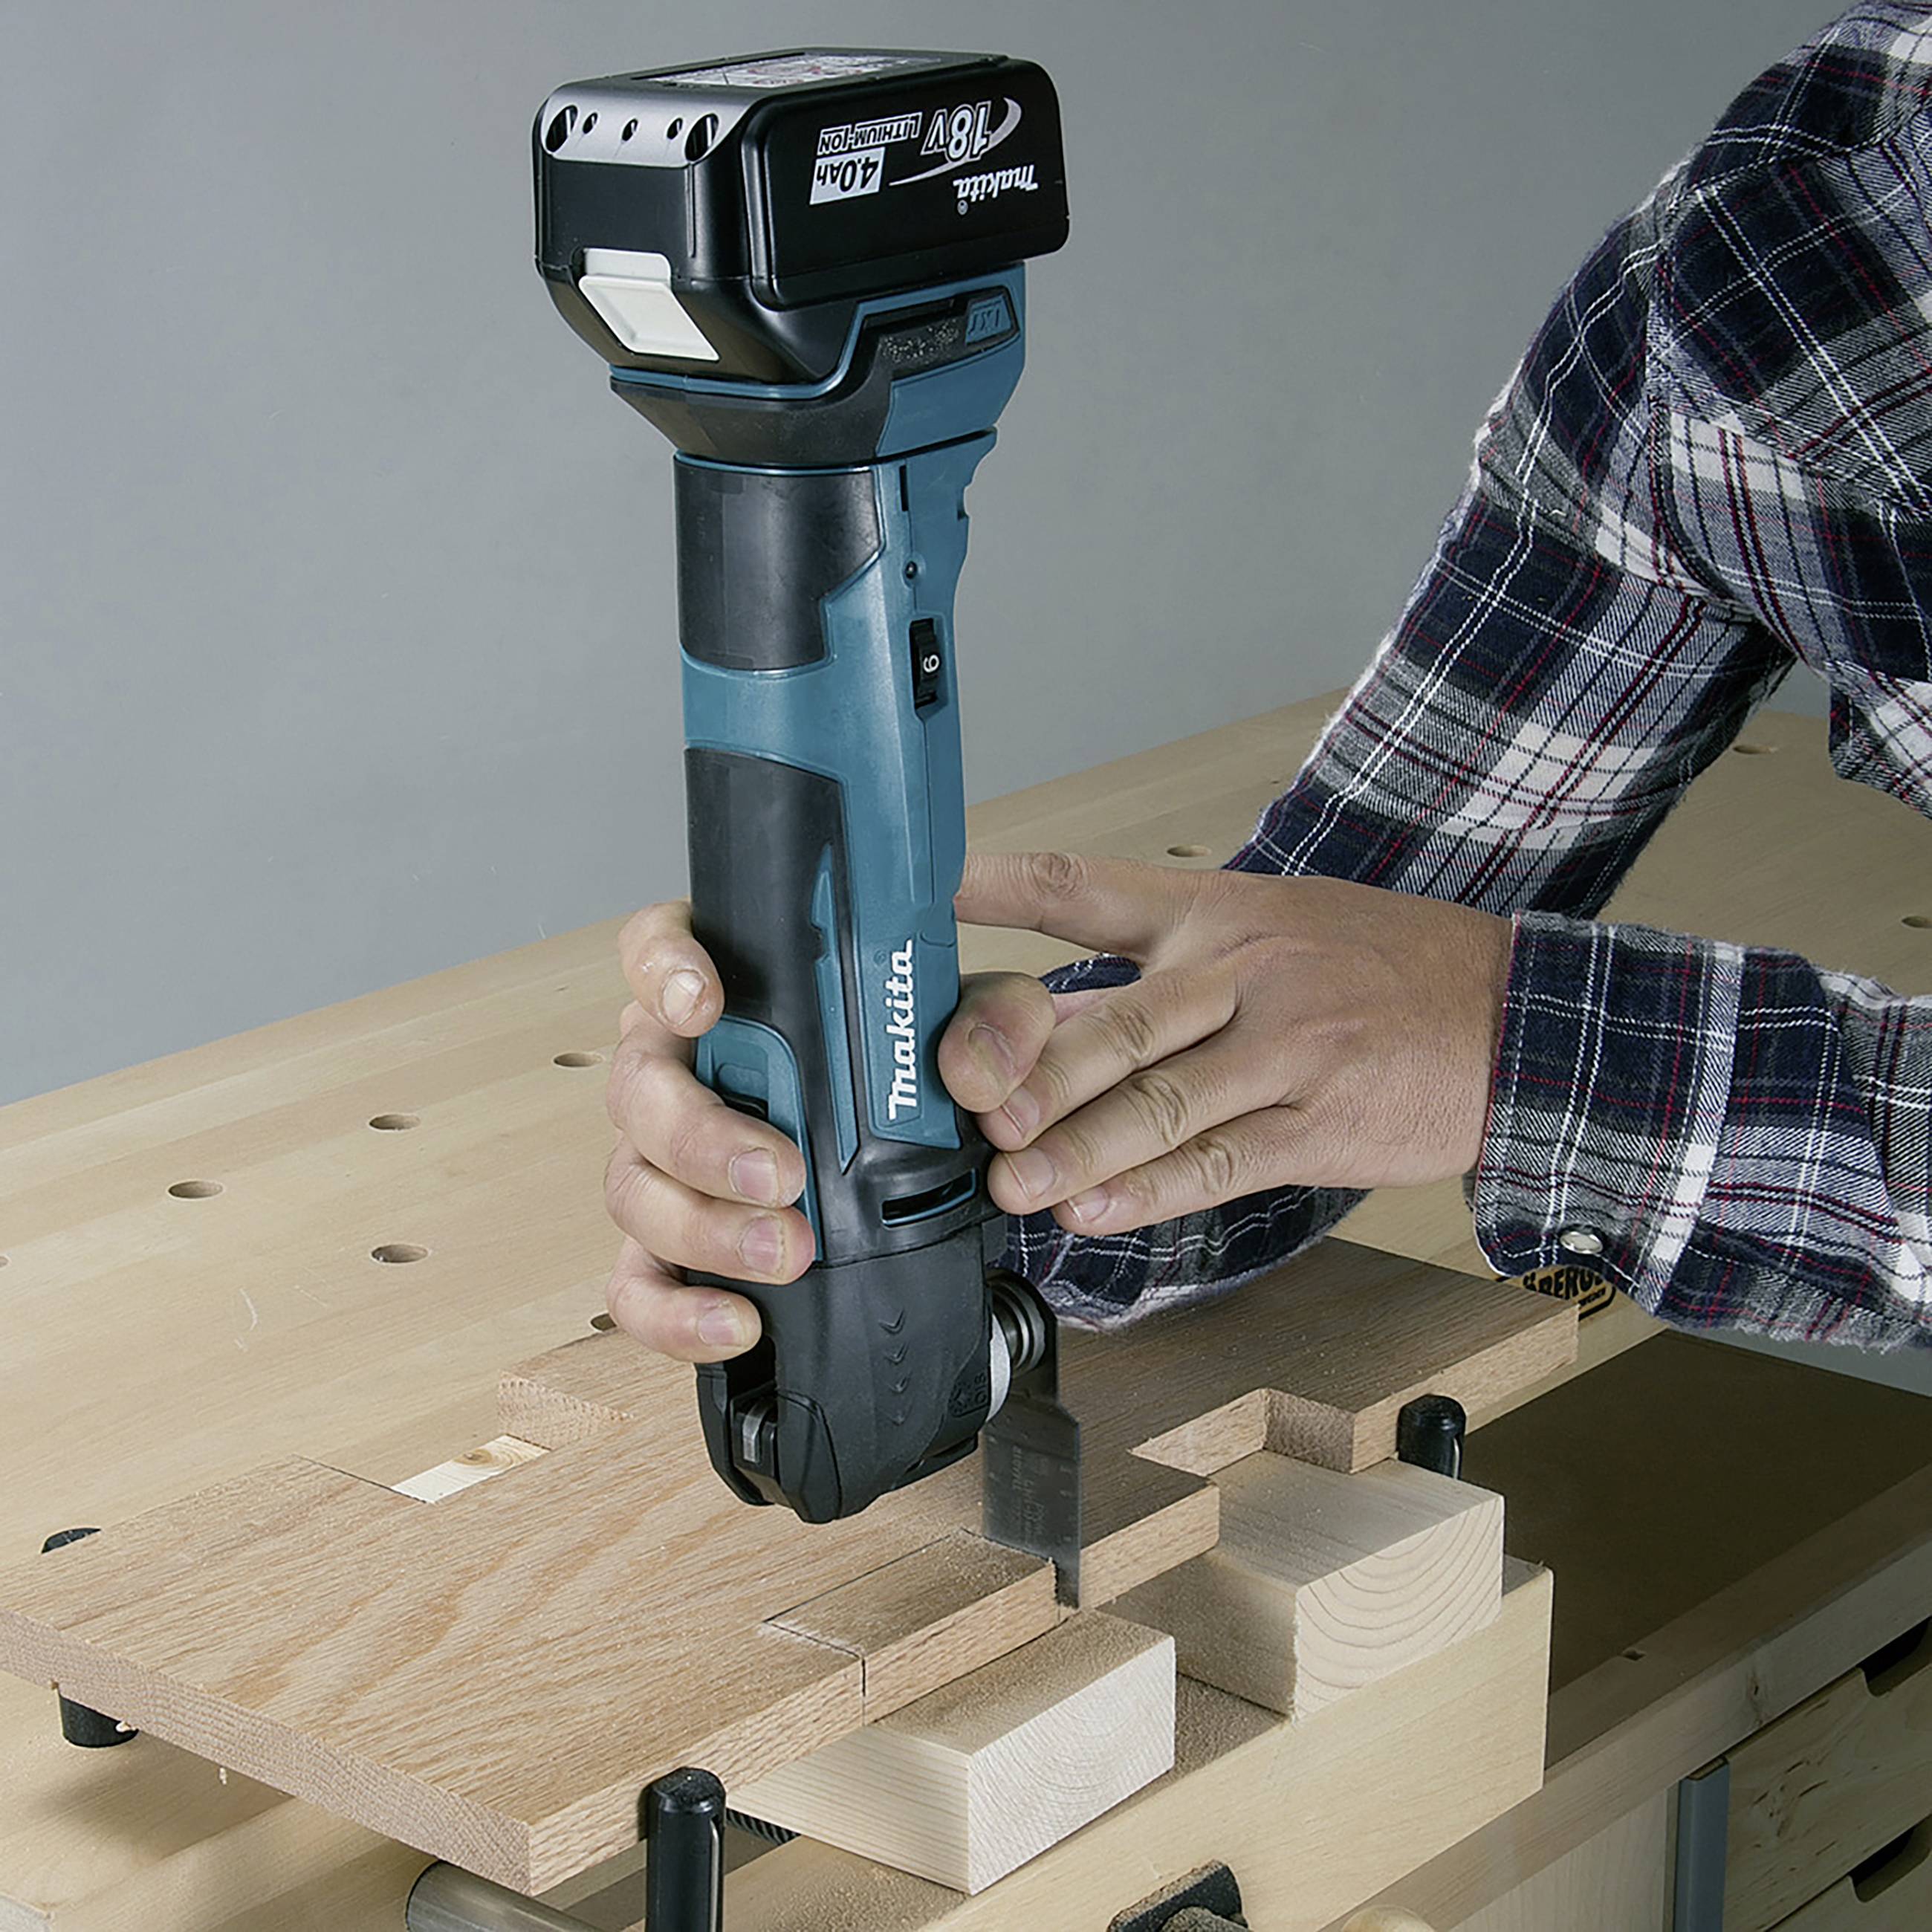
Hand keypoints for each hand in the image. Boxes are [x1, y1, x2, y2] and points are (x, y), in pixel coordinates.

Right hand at [601, 900, 1055, 1361]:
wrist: (918, 1153)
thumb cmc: (915, 1071)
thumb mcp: (972, 1029)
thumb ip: (996, 1021)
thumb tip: (976, 1071)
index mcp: (733, 993)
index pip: (660, 949)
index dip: (663, 969)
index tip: (704, 1002)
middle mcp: (681, 1070)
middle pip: (640, 1087)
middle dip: (703, 1135)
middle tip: (784, 1172)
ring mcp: (666, 1162)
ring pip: (635, 1186)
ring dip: (705, 1226)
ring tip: (788, 1251)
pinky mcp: (671, 1246)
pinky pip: (642, 1284)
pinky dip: (677, 1312)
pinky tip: (737, 1323)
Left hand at [953, 853, 1513, 1235]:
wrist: (1509, 1014)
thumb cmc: (1374, 970)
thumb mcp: (1270, 929)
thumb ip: (1159, 970)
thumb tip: (1046, 1024)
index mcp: (1217, 913)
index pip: (1090, 888)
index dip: (1001, 886)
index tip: (928, 890)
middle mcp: (1243, 972)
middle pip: (1119, 1021)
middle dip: (1035, 1073)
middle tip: (968, 1109)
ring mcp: (1287, 1051)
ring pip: (1164, 1102)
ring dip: (1078, 1150)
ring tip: (1012, 1184)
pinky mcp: (1321, 1124)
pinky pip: (1223, 1161)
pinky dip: (1154, 1191)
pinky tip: (1095, 1212)